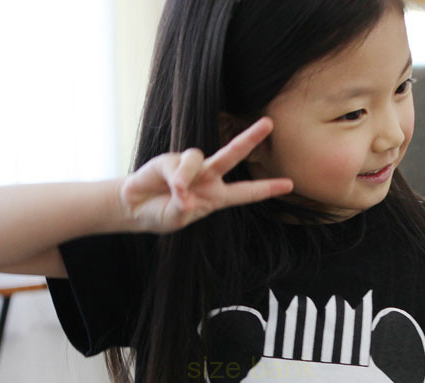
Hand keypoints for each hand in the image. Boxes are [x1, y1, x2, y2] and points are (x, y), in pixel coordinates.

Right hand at [117, 116, 293, 233]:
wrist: (134, 209)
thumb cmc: (161, 215)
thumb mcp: (177, 218)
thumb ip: (184, 207)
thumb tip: (186, 194)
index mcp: (216, 196)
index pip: (245, 192)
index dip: (266, 188)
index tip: (290, 185)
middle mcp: (207, 177)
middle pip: (232, 155)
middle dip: (250, 139)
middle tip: (269, 123)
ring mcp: (189, 167)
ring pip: (199, 158)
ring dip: (188, 177)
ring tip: (179, 196)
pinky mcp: (168, 161)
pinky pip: (178, 166)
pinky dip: (176, 179)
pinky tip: (173, 191)